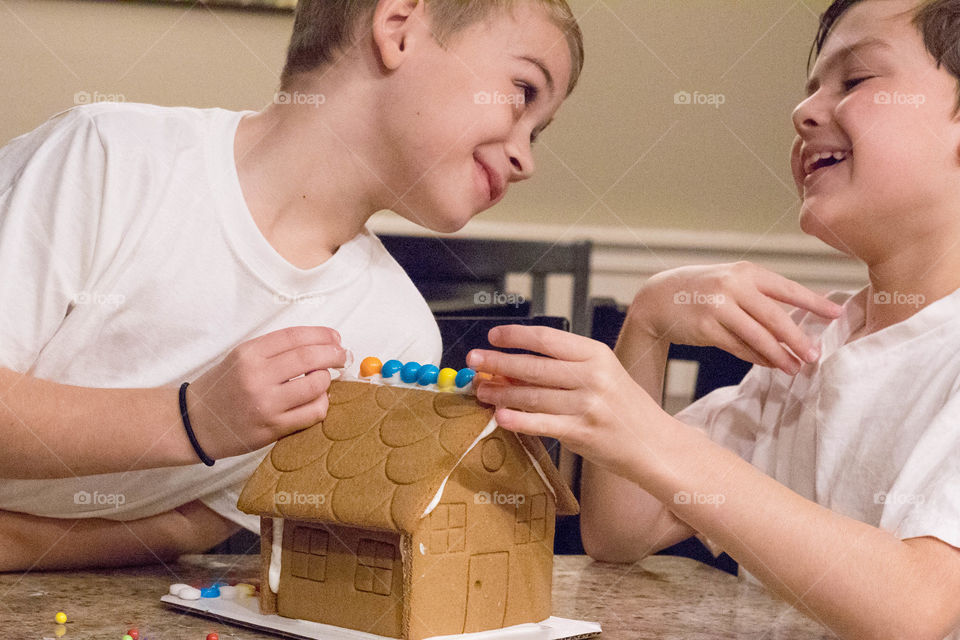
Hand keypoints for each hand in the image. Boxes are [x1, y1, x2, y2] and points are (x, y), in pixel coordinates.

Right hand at [186, 326, 345, 458]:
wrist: (194, 423)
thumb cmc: (223, 387)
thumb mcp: (241, 358)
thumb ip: (275, 350)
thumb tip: (320, 343)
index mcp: (248, 354)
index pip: (295, 336)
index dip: (322, 335)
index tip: (335, 337)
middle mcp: (256, 377)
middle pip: (309, 358)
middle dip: (334, 354)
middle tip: (342, 355)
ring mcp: (265, 404)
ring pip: (316, 386)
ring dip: (327, 380)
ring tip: (323, 379)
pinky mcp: (272, 428)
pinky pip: (312, 413)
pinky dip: (322, 404)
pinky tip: (317, 400)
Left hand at [468, 325, 662, 479]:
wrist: (655, 444)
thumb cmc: (624, 408)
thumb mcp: (602, 375)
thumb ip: (564, 368)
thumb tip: (513, 366)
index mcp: (596, 354)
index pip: (547, 338)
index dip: (515, 336)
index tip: (493, 336)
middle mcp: (592, 376)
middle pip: (534, 365)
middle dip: (498, 362)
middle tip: (475, 361)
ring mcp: (588, 405)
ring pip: (532, 395)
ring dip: (501, 392)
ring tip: (482, 390)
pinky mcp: (582, 432)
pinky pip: (542, 424)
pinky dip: (518, 420)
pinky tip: (500, 416)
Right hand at [626, 262, 842, 373]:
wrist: (658, 298)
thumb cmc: (702, 290)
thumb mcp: (730, 282)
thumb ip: (759, 296)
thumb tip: (795, 321)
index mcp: (745, 272)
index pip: (787, 288)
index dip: (814, 303)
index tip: (836, 315)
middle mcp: (733, 286)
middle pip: (775, 316)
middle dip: (798, 338)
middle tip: (815, 355)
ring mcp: (718, 307)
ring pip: (758, 335)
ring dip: (779, 354)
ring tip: (795, 367)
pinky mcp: (706, 328)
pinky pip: (738, 347)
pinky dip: (756, 357)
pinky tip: (770, 364)